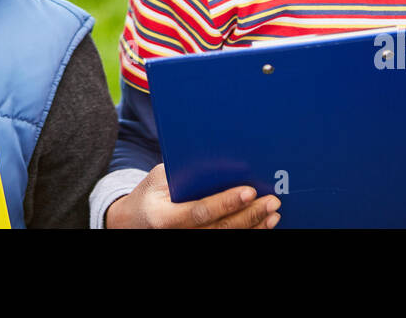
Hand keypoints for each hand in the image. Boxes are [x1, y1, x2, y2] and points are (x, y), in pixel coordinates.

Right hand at [105, 163, 280, 228]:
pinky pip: (225, 240)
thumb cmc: (149, 195)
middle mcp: (178, 236)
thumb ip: (185, 174)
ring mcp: (189, 243)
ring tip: (273, 213)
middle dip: (249, 215)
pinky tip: (263, 224)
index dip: (226, 203)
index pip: (200, 212)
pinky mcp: (198, 243)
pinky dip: (248, 233)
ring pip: (227, 238)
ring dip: (254, 227)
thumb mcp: (157, 178)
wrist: (132, 223)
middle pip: (220, 229)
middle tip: (271, 201)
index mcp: (165, 218)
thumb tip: (222, 163)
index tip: (249, 191)